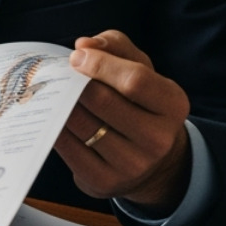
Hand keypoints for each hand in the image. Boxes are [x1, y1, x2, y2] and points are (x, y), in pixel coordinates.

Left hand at [54, 30, 191, 212]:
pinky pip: (66, 147)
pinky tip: (52, 117)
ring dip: (60, 104)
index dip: (100, 64)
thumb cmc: (138, 103)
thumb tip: (84, 45)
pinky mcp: (104, 181)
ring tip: (53, 93)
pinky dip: (53, 127)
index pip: (135, 80)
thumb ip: (116, 47)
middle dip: (74, 83)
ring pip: (80, 123)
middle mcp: (158, 138)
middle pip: (101, 100)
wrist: (149, 161)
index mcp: (173, 105)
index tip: (76, 57)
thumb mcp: (139, 69)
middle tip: (57, 75)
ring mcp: (132, 164)